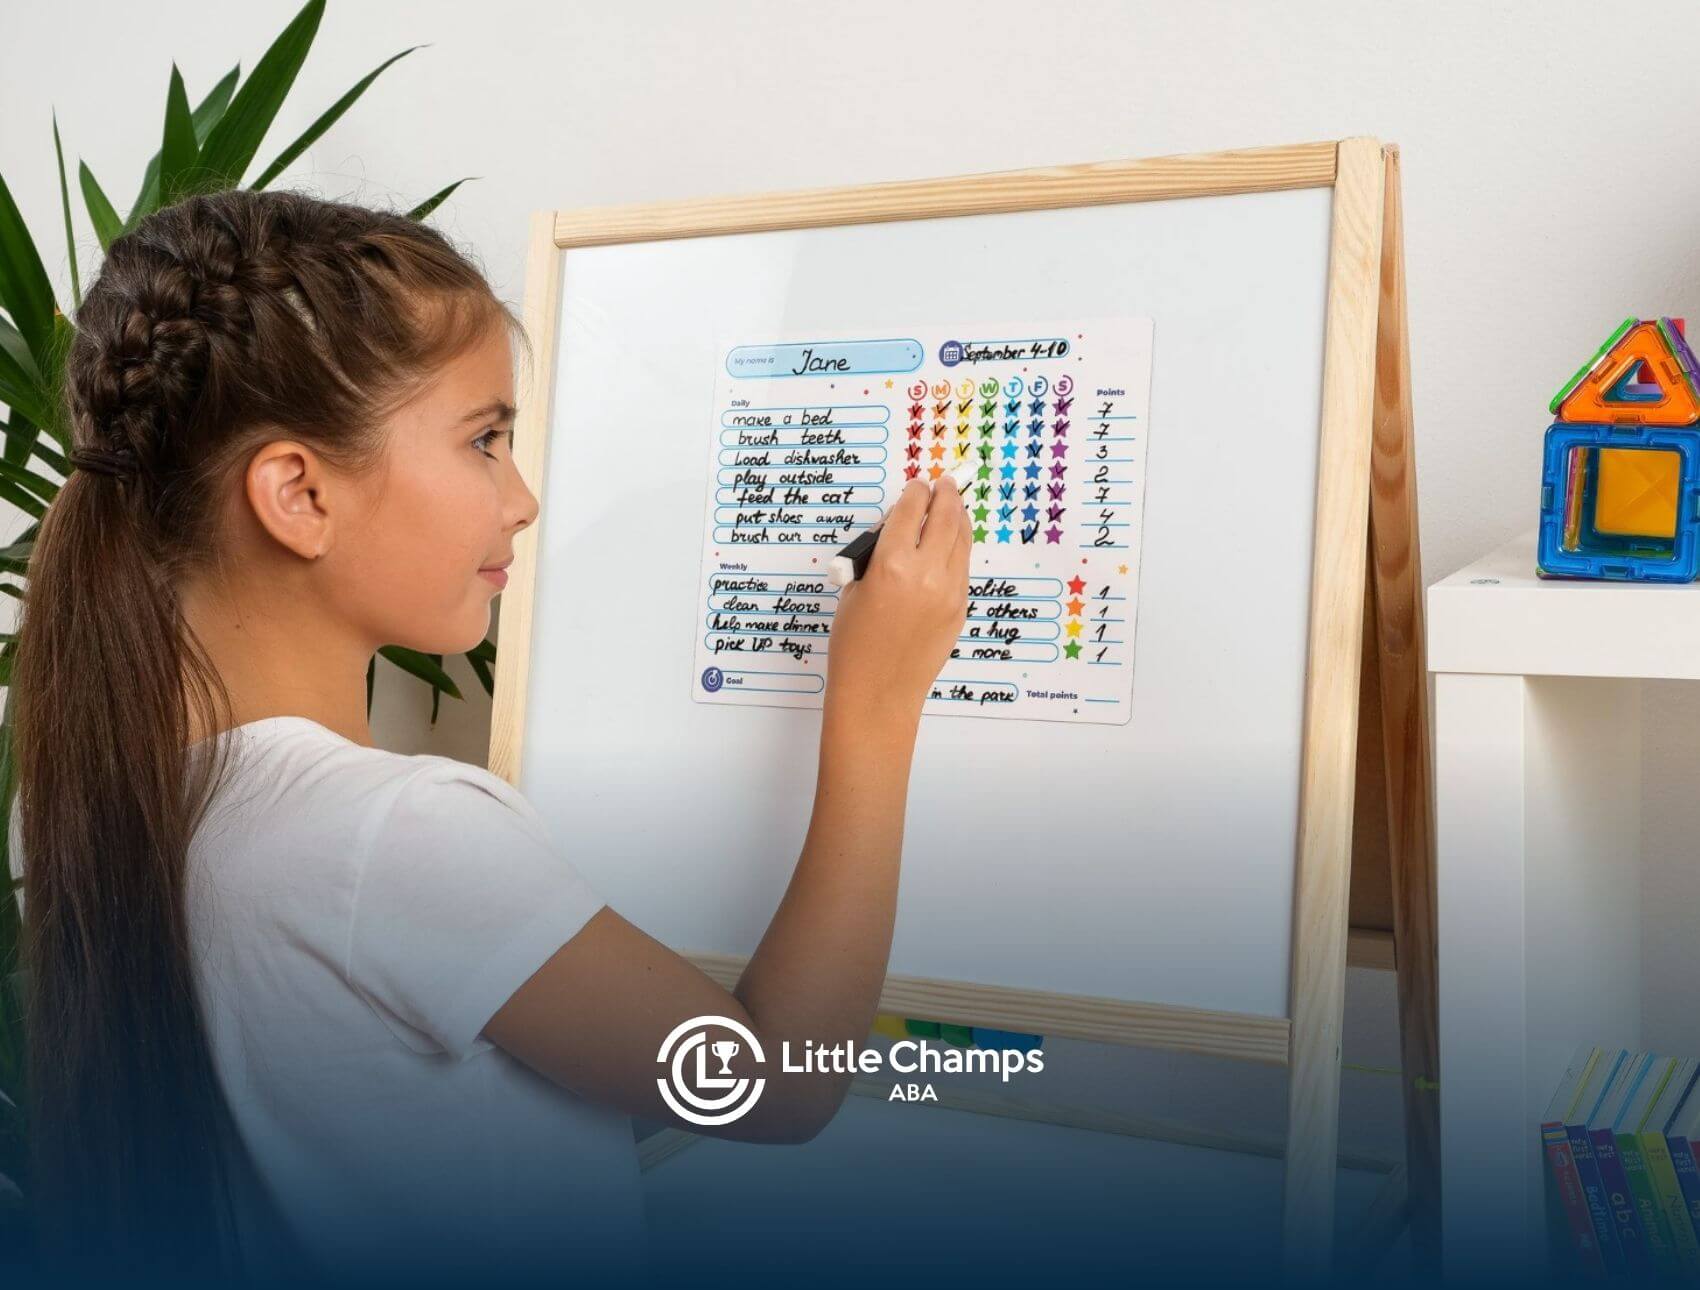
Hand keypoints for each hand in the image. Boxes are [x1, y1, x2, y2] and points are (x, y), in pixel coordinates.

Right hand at [824, 476, 969, 723]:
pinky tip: (951, 544)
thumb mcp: (853, 590)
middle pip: (946, 516)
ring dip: (958, 518)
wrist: (878, 693)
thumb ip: (876, 556)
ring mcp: (949, 591)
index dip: (915, 492)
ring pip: (962, 539)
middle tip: (945, 483)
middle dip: (946, 494)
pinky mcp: (960, 609)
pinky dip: (957, 549)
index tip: (917, 484)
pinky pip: (962, 567)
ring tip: (954, 507)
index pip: (911, 509)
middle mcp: (926, 573)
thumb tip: (897, 530)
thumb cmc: (854, 645)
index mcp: (891, 564)